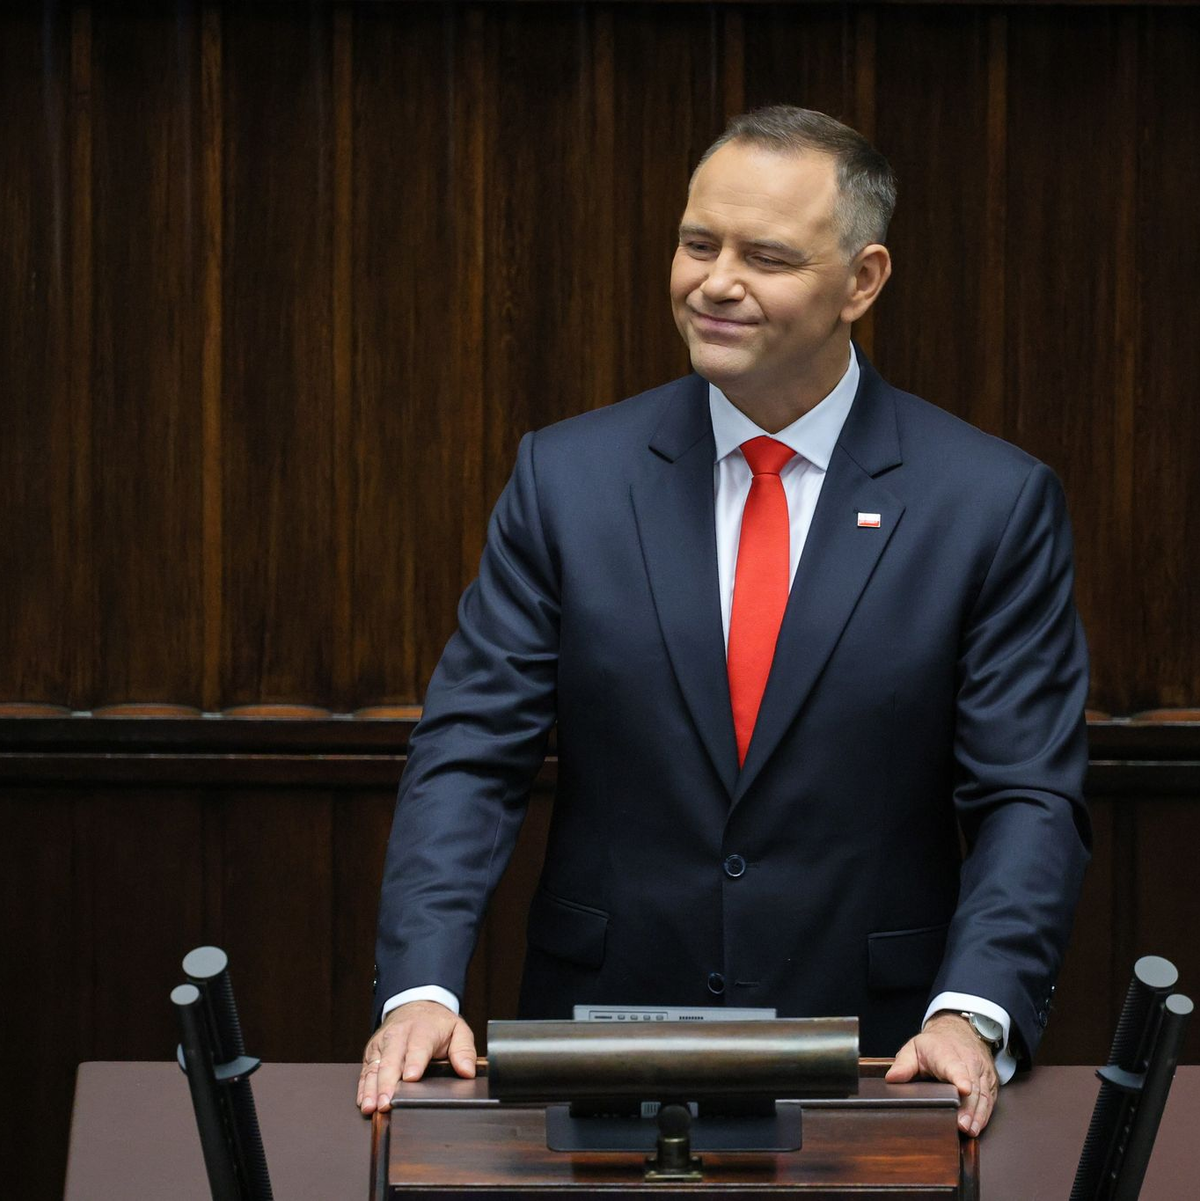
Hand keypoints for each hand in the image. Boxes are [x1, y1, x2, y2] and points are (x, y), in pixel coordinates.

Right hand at [356, 1000, 476, 1115]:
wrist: (415, 1006)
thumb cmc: (436, 1024)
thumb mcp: (458, 1030)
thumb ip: (464, 1050)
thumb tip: (467, 1071)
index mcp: (423, 1029)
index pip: (418, 1047)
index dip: (414, 1062)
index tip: (411, 1078)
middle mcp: (399, 1035)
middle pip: (391, 1059)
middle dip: (388, 1082)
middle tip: (387, 1103)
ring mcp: (383, 1044)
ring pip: (375, 1066)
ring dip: (371, 1087)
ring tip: (371, 1107)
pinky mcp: (372, 1052)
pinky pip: (365, 1070)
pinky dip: (362, 1086)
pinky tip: (363, 1101)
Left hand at [885, 1012, 998, 1136]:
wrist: (959, 1032)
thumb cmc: (935, 1044)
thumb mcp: (914, 1048)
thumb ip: (903, 1064)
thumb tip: (892, 1079)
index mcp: (946, 1053)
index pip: (954, 1065)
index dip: (959, 1077)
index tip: (963, 1089)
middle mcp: (968, 1061)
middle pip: (971, 1085)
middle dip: (968, 1106)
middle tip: (962, 1125)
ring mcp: (982, 1071)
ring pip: (983, 1094)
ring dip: (977, 1114)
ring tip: (970, 1130)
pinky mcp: (990, 1081)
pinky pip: (990, 1098)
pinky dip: (985, 1113)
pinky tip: (977, 1126)